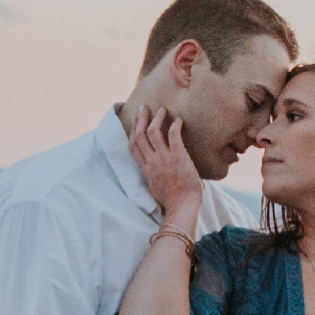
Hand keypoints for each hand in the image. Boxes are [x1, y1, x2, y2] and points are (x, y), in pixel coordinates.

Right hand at [127, 106, 205, 227]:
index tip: (134, 121)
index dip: (132, 131)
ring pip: (154, 132)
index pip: (133, 146)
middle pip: (140, 135)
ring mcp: (164, 159)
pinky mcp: (179, 157)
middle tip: (144, 108)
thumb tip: (154, 171)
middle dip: (140, 119)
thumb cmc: (172, 201)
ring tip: (162, 109)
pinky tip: (178, 120)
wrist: (183, 207)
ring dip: (156, 118)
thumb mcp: (154, 188)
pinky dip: (174, 125)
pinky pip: (173, 136)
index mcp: (145, 169)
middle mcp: (152, 162)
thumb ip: (152, 176)